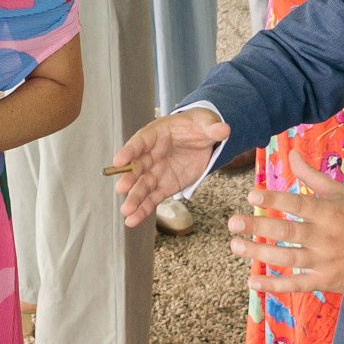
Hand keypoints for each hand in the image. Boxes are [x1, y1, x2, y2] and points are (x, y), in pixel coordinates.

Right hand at [110, 109, 226, 223]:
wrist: (202, 139)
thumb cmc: (198, 126)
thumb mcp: (206, 123)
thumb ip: (212, 127)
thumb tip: (223, 129)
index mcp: (157, 134)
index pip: (141, 141)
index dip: (130, 150)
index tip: (119, 160)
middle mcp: (151, 154)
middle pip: (137, 166)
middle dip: (129, 177)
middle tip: (121, 188)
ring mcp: (156, 171)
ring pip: (143, 186)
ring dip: (134, 198)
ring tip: (126, 212)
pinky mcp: (164, 185)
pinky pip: (152, 198)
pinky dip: (143, 209)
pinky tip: (133, 220)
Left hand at [229, 139, 343, 295]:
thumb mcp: (340, 193)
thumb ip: (312, 176)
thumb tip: (291, 153)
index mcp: (329, 213)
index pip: (298, 204)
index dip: (275, 199)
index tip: (252, 194)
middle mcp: (325, 237)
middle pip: (288, 232)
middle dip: (258, 226)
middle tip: (233, 222)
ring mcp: (324, 261)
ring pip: (288, 258)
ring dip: (259, 254)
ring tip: (235, 245)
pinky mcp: (324, 281)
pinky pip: (297, 284)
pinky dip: (275, 285)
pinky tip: (253, 283)